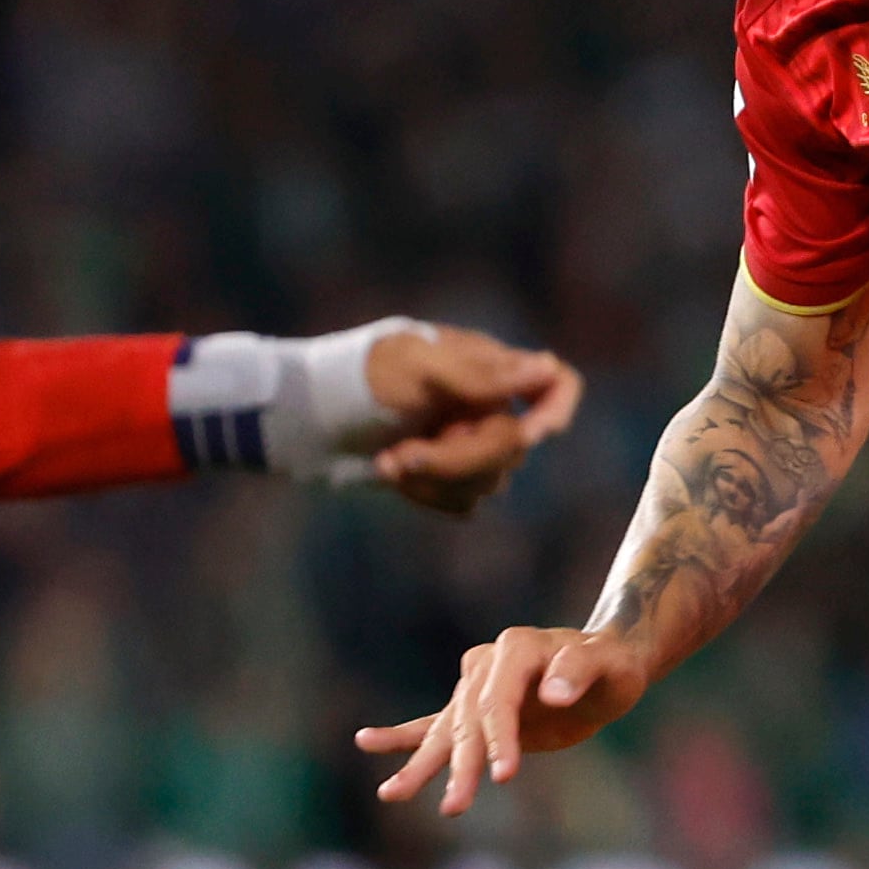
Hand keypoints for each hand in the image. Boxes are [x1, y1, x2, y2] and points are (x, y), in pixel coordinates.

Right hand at [358, 624, 652, 815]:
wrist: (606, 662)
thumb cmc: (613, 664)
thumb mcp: (611, 665)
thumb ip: (580, 672)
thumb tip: (552, 695)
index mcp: (516, 649)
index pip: (497, 699)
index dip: (499, 738)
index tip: (504, 776)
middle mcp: (487, 663)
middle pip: (467, 720)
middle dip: (461, 765)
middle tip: (455, 807)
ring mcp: (476, 685)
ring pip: (446, 729)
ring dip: (423, 765)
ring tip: (392, 795)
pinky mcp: (476, 708)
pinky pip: (434, 723)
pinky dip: (404, 737)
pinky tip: (367, 741)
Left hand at [361, 325, 583, 515]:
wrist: (310, 417)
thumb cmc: (360, 375)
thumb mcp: (415, 364)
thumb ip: (479, 373)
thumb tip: (546, 367)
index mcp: (490, 369)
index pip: (557, 384)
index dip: (558, 409)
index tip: (532, 431)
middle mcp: (489, 407)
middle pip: (515, 448)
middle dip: (456, 460)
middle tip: (401, 456)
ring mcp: (470, 445)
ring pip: (489, 483)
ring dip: (434, 478)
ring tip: (388, 460)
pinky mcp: (448, 479)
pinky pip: (463, 504)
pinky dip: (426, 494)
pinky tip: (393, 472)